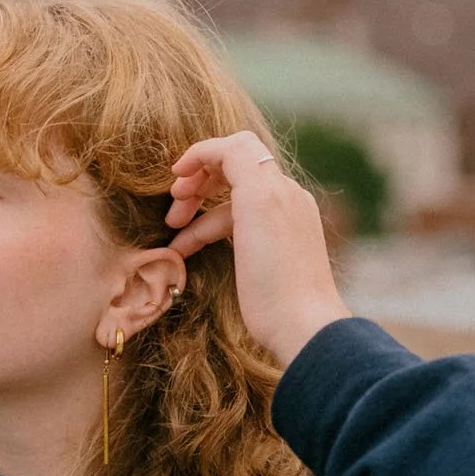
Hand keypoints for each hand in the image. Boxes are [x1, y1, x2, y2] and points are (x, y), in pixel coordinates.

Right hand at [166, 131, 351, 367]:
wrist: (302, 328)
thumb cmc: (275, 273)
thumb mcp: (257, 204)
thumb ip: (241, 163)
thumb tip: (224, 147)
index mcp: (278, 186)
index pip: (236, 148)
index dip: (200, 155)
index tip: (173, 177)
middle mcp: (284, 199)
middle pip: (231, 174)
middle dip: (196, 187)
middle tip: (172, 211)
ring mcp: (283, 226)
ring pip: (230, 207)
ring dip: (198, 218)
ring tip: (174, 239)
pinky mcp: (277, 253)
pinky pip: (239, 230)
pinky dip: (211, 236)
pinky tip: (189, 255)